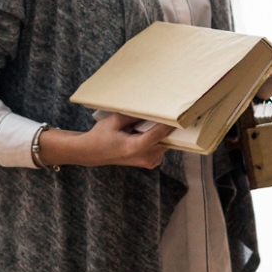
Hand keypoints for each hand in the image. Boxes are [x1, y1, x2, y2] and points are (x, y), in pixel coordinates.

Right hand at [39, 114, 173, 168]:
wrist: (93, 152)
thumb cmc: (101, 135)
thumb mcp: (114, 120)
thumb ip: (133, 115)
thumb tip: (151, 109)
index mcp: (135, 147)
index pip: (158, 134)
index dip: (169, 123)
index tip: (179, 113)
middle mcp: (145, 157)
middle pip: (166, 140)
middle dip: (169, 128)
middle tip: (174, 113)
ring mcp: (148, 162)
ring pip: (165, 144)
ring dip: (165, 133)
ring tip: (162, 119)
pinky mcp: (150, 162)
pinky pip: (162, 148)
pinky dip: (160, 139)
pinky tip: (153, 129)